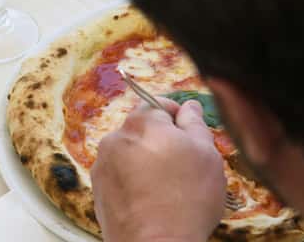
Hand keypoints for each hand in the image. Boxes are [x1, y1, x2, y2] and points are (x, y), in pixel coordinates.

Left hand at [91, 97, 224, 241]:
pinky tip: (150, 198)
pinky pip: (119, 174)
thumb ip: (195, 124)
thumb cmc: (187, 199)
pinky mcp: (97, 189)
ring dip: (145, 160)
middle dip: (161, 140)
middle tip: (183, 165)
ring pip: (129, 152)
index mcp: (141, 123)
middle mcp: (115, 138)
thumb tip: (189, 107)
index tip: (189, 135)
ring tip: (166, 187)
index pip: (159, 104)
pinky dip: (132, 180)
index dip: (178, 116)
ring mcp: (102, 164)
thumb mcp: (206, 155)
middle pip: (141, 129)